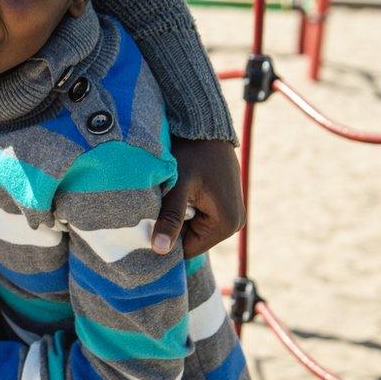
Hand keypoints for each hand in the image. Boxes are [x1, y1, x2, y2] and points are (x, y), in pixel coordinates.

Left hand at [152, 138, 245, 257]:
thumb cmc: (192, 154)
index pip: (187, 250)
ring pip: (192, 229)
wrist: (206, 129)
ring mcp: (231, 214)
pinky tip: (174, 195)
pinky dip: (184, 209)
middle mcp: (234, 224)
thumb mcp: (178, 186)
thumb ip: (170, 217)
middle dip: (171, 228)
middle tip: (153, 209)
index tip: (146, 227)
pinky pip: (198, 217)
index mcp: (226, 224)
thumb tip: (160, 250)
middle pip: (191, 240)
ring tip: (165, 199)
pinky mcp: (224, 205)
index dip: (165, 240)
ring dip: (176, 218)